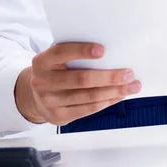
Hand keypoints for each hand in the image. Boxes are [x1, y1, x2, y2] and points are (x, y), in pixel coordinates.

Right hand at [15, 43, 141, 125]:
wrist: (34, 95)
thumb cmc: (55, 69)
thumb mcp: (57, 57)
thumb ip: (74, 52)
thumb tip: (110, 51)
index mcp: (43, 61)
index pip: (63, 52)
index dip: (83, 51)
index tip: (103, 50)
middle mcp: (43, 81)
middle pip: (81, 79)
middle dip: (109, 77)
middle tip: (129, 73)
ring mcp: (50, 101)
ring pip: (88, 96)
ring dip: (114, 91)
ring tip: (131, 86)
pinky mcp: (58, 116)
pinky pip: (88, 109)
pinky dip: (107, 102)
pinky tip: (119, 96)